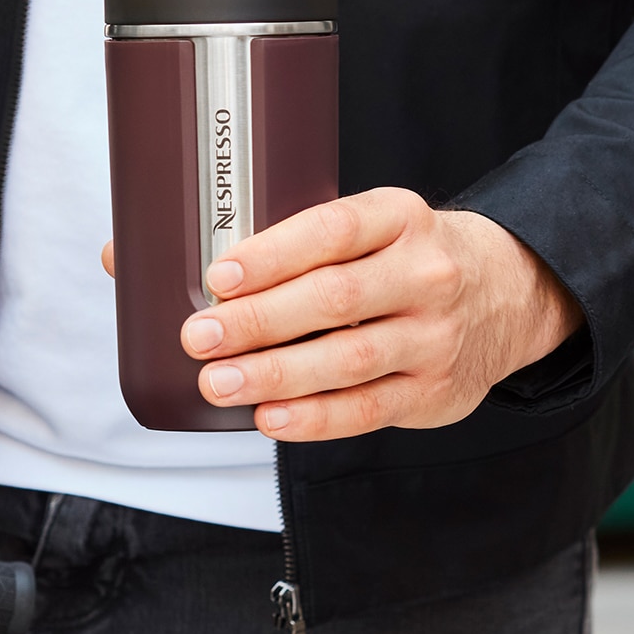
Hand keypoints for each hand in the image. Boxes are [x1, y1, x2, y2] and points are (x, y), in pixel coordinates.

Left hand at [101, 189, 581, 439]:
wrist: (508, 294)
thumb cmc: (400, 257)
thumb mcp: (360, 227)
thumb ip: (265, 239)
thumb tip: (125, 251)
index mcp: (398, 216)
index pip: (333, 229)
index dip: (274, 253)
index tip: (219, 275)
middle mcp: (425, 272)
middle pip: (335, 299)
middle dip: (259, 322)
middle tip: (200, 337)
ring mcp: (435, 336)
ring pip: (348, 359)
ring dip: (277, 375)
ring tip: (218, 383)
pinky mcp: (433, 392)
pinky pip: (367, 409)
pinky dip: (315, 418)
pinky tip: (270, 418)